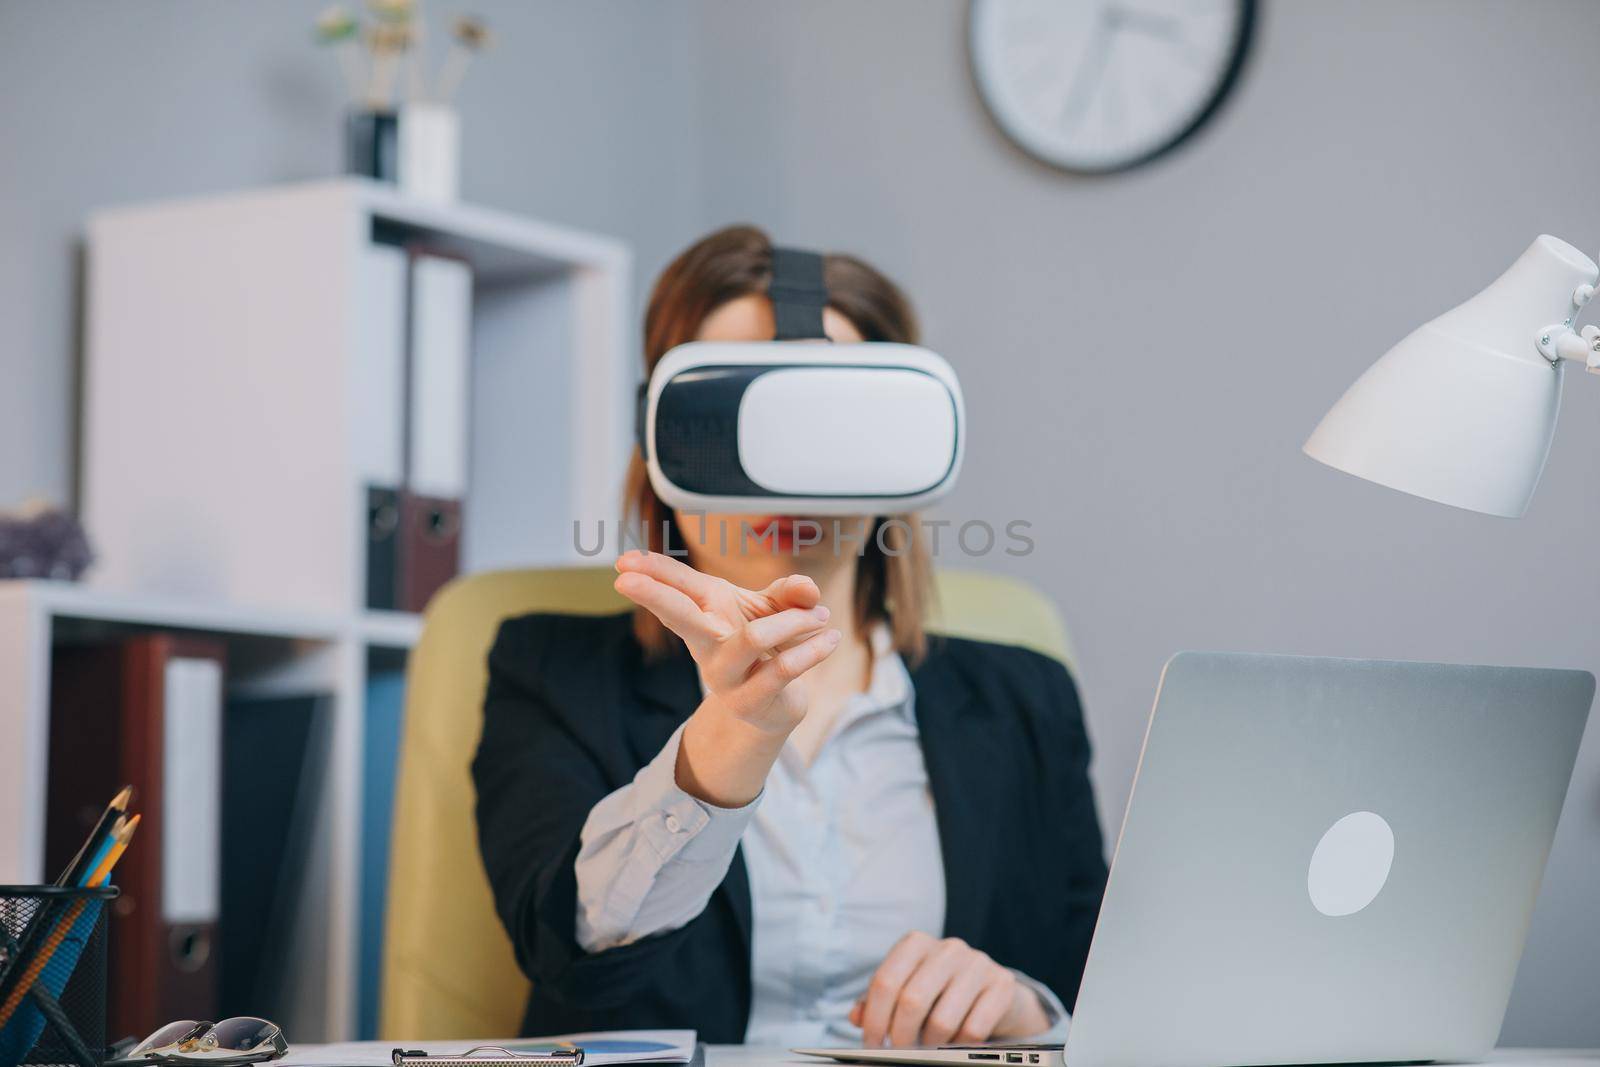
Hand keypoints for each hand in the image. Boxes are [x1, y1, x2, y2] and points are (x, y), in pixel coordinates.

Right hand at [613, 551, 841, 804]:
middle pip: (678, 615)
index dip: (650, 575)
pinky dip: (812, 649)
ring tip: (822, 615)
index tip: (622, 564)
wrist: (776, 706)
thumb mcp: (775, 610)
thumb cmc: (767, 646)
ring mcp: (725, 676)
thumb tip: (806, 589)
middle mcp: (708, 645)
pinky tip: (830, 639)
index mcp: (706, 615)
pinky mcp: (752, 700)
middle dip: (653, 596)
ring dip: (793, 622)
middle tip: (625, 581)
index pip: (675, 590)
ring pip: (750, 639)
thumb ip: (791, 593)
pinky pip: (783, 668)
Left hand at [850, 932, 1050, 1047]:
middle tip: (899, 1052)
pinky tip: (954, 1043)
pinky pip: (973, 1029)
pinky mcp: (1002, 985)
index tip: (872, 1043)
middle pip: (911, 1000)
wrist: (994, 991)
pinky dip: (958, 1044)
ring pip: (942, 1020)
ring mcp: (977, 963)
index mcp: (916, 944)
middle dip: (900, 1036)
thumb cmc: (940, 992)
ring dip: (930, 1044)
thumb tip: (856, 1017)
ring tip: (928, 1047)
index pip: (885, 981)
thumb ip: (877, 1001)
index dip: (874, 1018)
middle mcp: (947, 947)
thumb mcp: (907, 989)